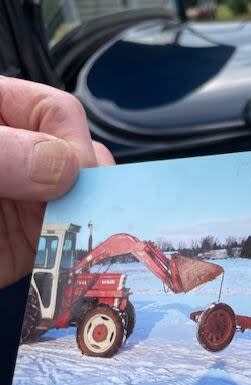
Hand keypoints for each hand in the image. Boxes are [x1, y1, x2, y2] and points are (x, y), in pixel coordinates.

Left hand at [0, 77, 113, 288]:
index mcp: (1, 116)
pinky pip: (66, 250)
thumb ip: (2, 152)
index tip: (71, 177)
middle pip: (81, 161)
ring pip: (83, 207)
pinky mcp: (26, 246)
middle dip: (91, 188)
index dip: (73, 144)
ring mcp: (26, 203)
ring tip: (103, 242)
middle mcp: (21, 159)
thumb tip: (64, 166)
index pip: (59, 114)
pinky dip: (79, 261)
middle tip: (89, 212)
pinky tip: (84, 266)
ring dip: (94, 226)